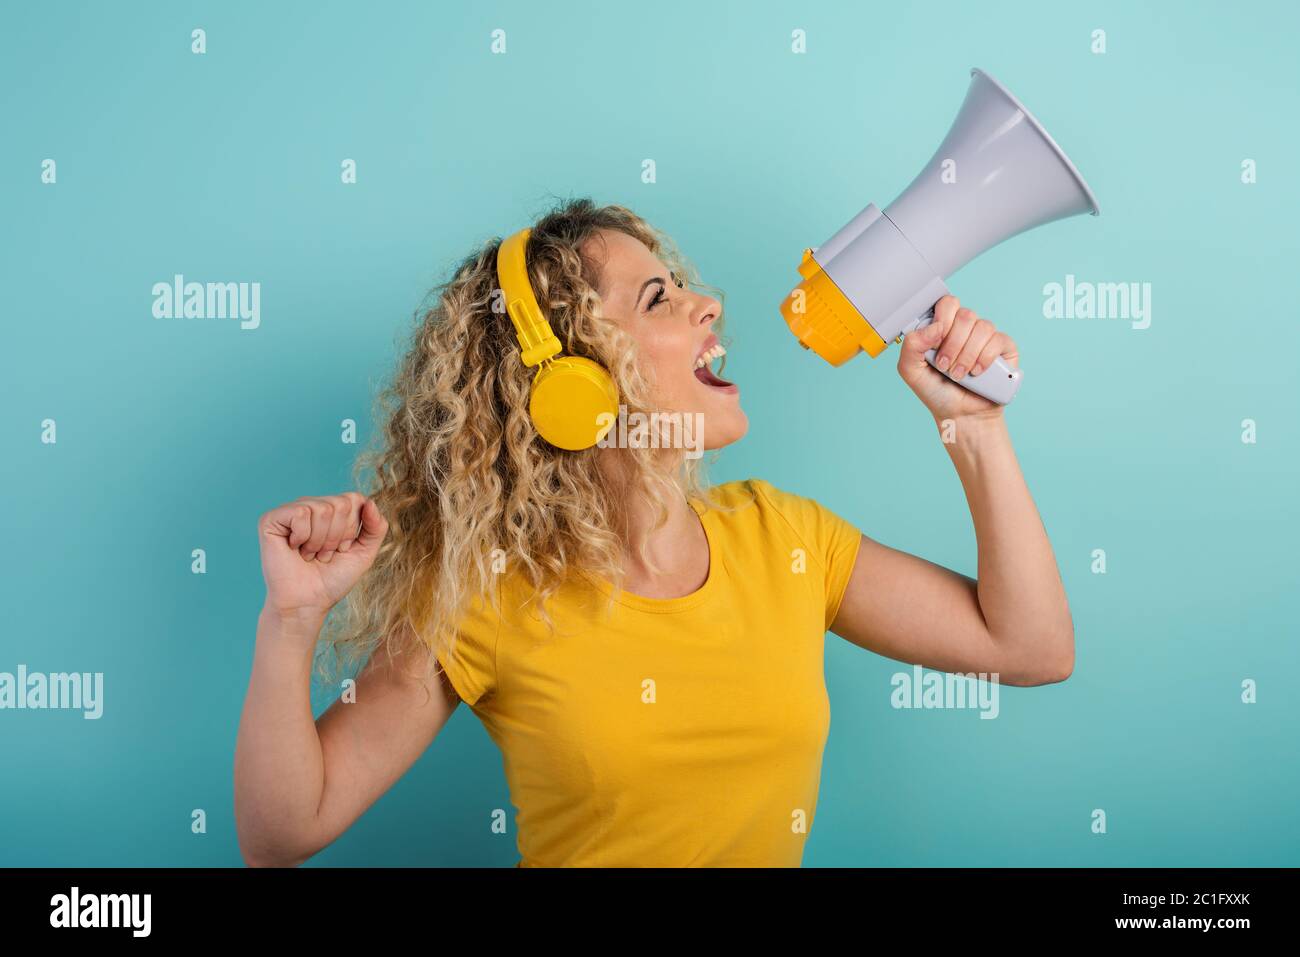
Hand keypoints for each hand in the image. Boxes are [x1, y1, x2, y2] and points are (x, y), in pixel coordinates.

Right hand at [257, 492, 388, 619]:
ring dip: (320, 541)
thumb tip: (369, 502)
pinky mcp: (271, 519)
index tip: (341, 548)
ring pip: (322, 509)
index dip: (352, 529)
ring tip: (310, 554)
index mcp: (332, 509)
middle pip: (340, 504)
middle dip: (337, 537)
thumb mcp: (364, 552)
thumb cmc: (333, 578)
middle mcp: (311, 505)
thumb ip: (376, 527)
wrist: (307, 602)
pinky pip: (300, 513)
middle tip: (323, 554)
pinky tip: (294, 548)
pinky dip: (303, 537)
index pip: (355, 499)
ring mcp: (291, 510)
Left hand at [896, 295, 1018, 423]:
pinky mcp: (1004, 348)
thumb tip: (934, 327)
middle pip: (965, 315)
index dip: (942, 319)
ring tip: (959, 375)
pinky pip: (998, 340)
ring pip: (982, 327)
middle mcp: (966, 328)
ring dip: (967, 355)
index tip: (935, 343)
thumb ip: (911, 346)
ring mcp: (985, 336)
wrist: (959, 414)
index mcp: (944, 326)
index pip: (947, 303)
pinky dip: (985, 358)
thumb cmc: (936, 391)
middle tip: (944, 366)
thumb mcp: (911, 370)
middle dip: (952, 344)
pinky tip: (977, 372)